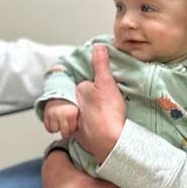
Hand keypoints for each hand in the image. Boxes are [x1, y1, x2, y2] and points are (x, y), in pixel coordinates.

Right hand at [43, 99, 79, 138]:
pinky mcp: (46, 115)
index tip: (71, 128)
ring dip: (57, 128)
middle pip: (64, 133)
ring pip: (54, 130)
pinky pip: (47, 127)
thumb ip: (78, 121)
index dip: (72, 130)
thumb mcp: (77, 111)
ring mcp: (53, 115)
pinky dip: (50, 127)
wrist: (58, 96)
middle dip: (65, 132)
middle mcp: (62, 115)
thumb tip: (79, 131)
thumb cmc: (68, 106)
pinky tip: (54, 123)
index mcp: (72, 114)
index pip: (72, 130)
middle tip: (66, 128)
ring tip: (59, 124)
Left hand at [74, 45, 125, 163]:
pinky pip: (86, 130)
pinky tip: (102, 129)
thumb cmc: (108, 112)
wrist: (111, 141)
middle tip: (107, 105)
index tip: (104, 91)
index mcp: (80, 92)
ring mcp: (78, 123)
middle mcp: (75, 107)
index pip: (86, 85)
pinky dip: (92, 130)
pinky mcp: (83, 138)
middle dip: (92, 102)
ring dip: (91, 116)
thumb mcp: (107, 82)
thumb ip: (101, 64)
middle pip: (84, 100)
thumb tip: (98, 46)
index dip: (96, 86)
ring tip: (105, 117)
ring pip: (84, 115)